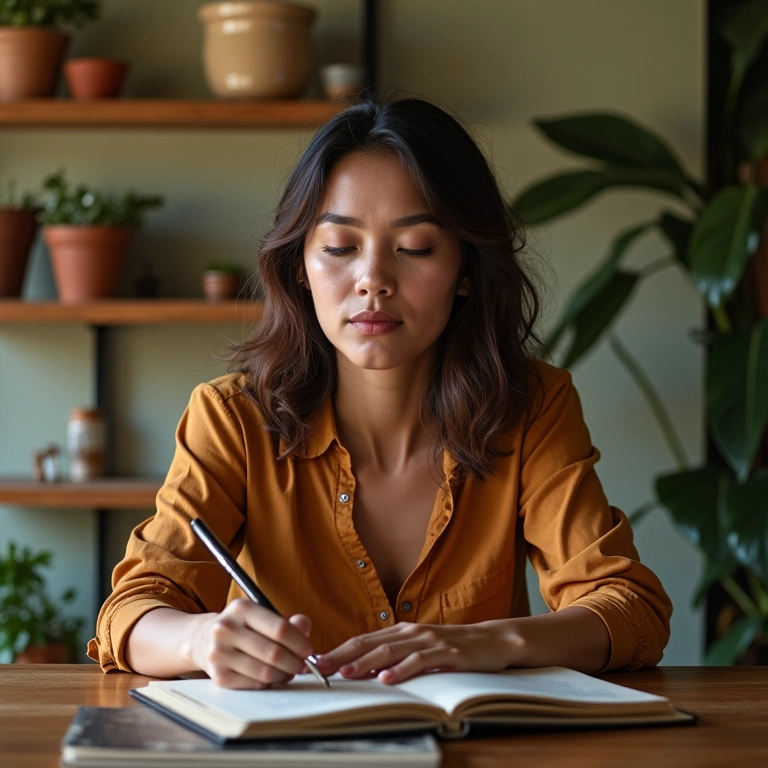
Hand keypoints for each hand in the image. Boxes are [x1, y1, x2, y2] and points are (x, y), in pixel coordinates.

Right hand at [189, 599, 314, 688]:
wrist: (202, 639)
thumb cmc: (242, 627)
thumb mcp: (261, 616)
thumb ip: (288, 621)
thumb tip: (305, 627)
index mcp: (241, 608)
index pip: (279, 628)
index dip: (299, 642)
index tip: (309, 650)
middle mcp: (226, 629)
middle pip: (273, 653)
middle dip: (295, 662)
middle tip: (303, 665)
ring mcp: (219, 654)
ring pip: (265, 672)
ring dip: (284, 675)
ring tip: (290, 671)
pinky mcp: (218, 677)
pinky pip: (254, 684)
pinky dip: (269, 683)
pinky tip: (272, 677)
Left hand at [316, 620, 517, 683]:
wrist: (493, 641)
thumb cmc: (453, 648)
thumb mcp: (420, 649)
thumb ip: (395, 655)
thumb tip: (362, 670)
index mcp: (401, 631)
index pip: (363, 640)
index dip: (339, 650)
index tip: (316, 663)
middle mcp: (411, 632)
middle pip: (370, 643)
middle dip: (342, 655)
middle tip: (320, 668)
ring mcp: (429, 640)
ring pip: (390, 650)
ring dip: (365, 662)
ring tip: (345, 672)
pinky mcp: (447, 652)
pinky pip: (420, 661)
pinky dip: (401, 669)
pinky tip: (387, 678)